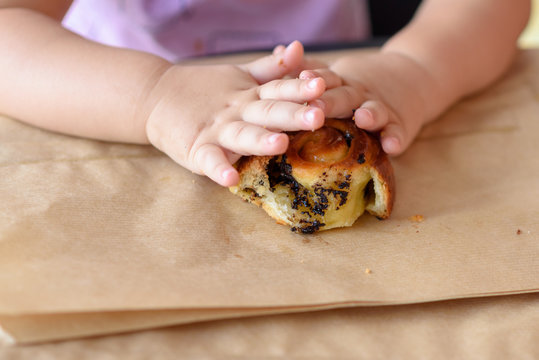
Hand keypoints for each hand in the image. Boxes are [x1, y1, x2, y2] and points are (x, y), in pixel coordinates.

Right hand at [144, 41, 326, 185]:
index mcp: (250, 95)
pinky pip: (209, 160)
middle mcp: (238, 111)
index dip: (300, 88)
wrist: (156, 97)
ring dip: (260, 139)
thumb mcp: (240, 76)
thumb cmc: (205, 90)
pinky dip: (218, 169)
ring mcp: (217, 131)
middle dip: (292, 114)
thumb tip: (298, 48)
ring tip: (279, 144)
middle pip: (268, 111)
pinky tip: (230, 179)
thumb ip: (270, 68)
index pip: (279, 89)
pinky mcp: (197, 150)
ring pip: (242, 135)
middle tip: (317, 115)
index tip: (323, 85)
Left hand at [299, 51, 432, 155]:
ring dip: (369, 115)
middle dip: (331, 102)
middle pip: (344, 96)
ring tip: (363, 118)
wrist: (413, 76)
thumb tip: (279, 51)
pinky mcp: (400, 125)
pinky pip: (398, 132)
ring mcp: (381, 109)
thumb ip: (311, 67)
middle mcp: (359, 95)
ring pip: (374, 111)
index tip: (300, 79)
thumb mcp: (337, 73)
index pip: (325, 80)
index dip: (313, 80)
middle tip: (317, 107)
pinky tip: (391, 146)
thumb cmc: (360, 83)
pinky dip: (396, 138)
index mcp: (340, 84)